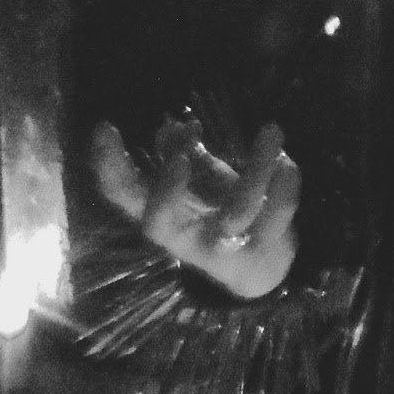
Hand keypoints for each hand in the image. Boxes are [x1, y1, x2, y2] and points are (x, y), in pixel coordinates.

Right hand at [91, 116, 301, 299]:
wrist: (260, 266)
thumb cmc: (220, 214)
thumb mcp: (199, 184)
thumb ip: (184, 155)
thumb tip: (170, 127)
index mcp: (164, 216)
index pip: (123, 195)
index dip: (108, 166)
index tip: (104, 127)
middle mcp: (185, 237)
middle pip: (158, 225)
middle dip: (164, 194)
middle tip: (178, 160)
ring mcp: (223, 248)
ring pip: (236, 212)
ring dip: (256, 169)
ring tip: (271, 130)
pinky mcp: (260, 249)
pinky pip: (275, 217)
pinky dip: (284, 186)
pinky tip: (288, 162)